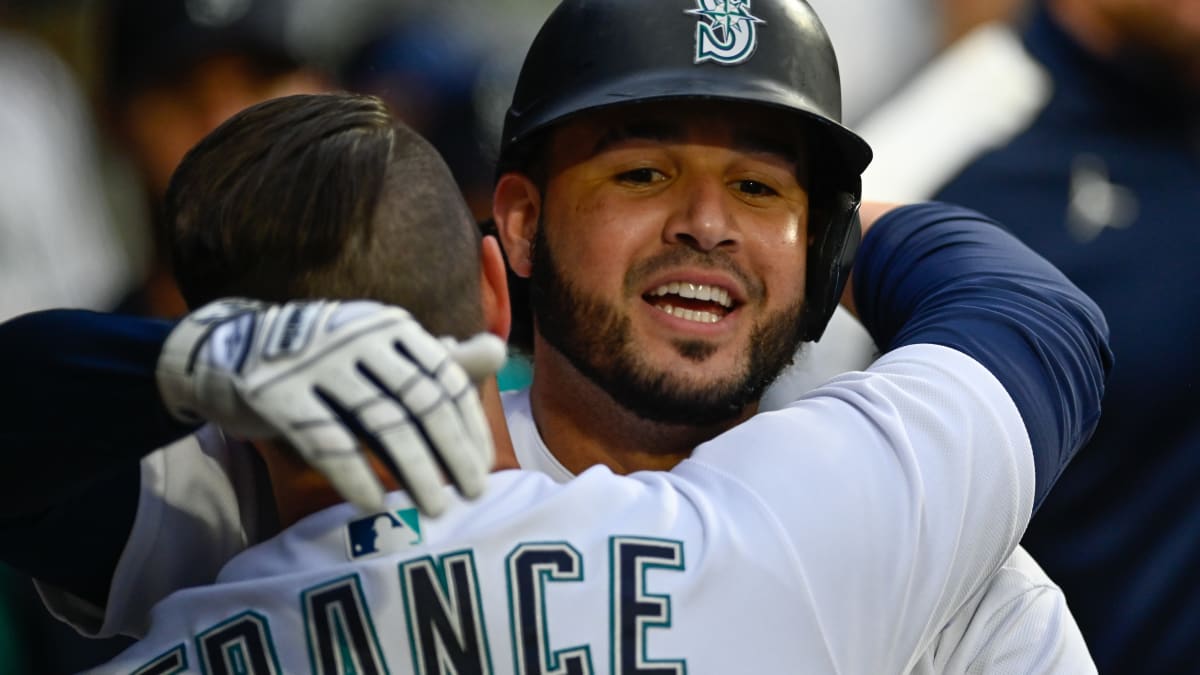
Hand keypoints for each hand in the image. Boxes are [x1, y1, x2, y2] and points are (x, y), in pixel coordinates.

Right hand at [156, 299, 506, 515]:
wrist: (227, 351)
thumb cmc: (323, 360)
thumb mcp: (381, 352)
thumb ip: (439, 359)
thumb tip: (500, 352)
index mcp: (389, 325)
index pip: (444, 379)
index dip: (469, 426)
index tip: (484, 467)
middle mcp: (357, 336)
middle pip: (419, 402)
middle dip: (452, 452)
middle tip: (473, 494)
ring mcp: (313, 363)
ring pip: (380, 423)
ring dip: (415, 472)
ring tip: (435, 508)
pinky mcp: (274, 393)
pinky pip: (326, 441)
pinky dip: (354, 476)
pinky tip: (374, 506)